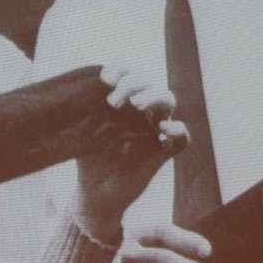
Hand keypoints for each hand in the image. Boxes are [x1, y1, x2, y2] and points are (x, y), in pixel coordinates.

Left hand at [75, 65, 188, 240]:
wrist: (95, 193)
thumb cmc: (88, 157)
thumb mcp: (82, 130)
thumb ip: (85, 109)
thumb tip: (79, 88)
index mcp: (123, 99)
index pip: (127, 72)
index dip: (120, 69)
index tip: (104, 79)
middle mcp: (141, 110)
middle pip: (149, 81)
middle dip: (134, 83)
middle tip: (114, 100)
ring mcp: (155, 128)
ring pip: (168, 100)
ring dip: (154, 96)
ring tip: (136, 105)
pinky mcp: (164, 151)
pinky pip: (183, 138)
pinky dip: (177, 130)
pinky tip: (161, 130)